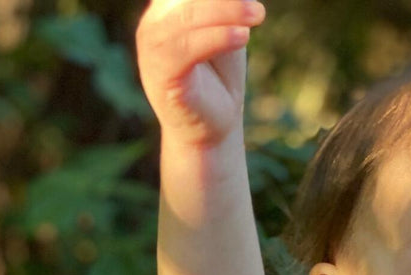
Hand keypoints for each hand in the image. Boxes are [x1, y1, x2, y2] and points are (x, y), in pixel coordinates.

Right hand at [137, 0, 266, 149]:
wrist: (213, 126)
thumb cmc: (220, 74)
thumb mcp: (224, 26)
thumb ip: (221, 4)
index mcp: (166, 7)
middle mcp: (154, 23)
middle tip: (257, 8)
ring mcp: (152, 49)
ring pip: (187, 17)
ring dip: (226, 11)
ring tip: (257, 16)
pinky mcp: (160, 75)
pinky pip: (186, 49)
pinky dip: (218, 38)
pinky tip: (243, 37)